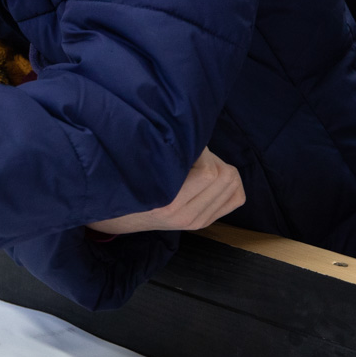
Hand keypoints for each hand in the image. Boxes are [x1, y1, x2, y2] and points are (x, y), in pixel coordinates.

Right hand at [89, 148, 244, 234]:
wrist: (118, 217)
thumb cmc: (128, 184)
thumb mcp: (141, 168)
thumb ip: (168, 156)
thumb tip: (194, 135)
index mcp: (170, 203)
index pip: (209, 173)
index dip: (201, 151)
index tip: (184, 145)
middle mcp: (187, 216)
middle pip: (225, 176)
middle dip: (211, 157)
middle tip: (192, 154)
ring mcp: (198, 221)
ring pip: (233, 184)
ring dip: (219, 167)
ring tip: (198, 164)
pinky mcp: (205, 222)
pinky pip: (237, 197)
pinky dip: (230, 182)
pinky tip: (211, 177)